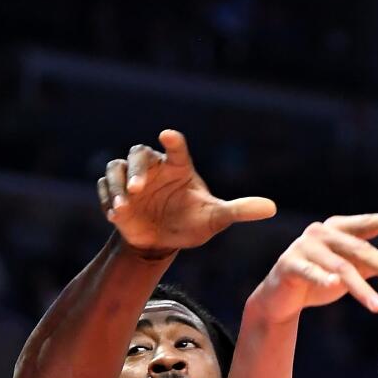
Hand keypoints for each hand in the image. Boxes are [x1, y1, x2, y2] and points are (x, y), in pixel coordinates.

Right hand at [97, 129, 275, 255]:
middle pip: (138, 154)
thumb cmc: (191, 223)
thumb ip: (239, 211)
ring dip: (116, 187)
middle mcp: (153, 168)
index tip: (168, 136)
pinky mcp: (114, 194)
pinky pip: (104, 190)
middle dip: (135, 170)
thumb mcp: (215, 219)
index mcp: (178, 167)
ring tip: (121, 209)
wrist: (162, 241)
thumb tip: (272, 208)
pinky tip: (115, 216)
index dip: (172, 141)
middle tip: (136, 188)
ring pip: (116, 169)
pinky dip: (107, 200)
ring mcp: (129, 179)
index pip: (176, 148)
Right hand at [249, 209, 377, 323]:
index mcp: (337, 229)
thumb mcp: (353, 270)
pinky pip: (309, 272)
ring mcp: (303, 248)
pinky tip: (333, 285)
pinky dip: (321, 278)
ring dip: (360, 288)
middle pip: (357, 249)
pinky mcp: (288, 265)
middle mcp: (320, 233)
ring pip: (339, 267)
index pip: (366, 225)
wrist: (280, 297)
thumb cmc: (318, 279)